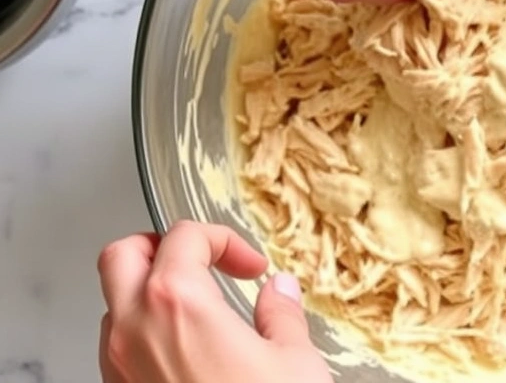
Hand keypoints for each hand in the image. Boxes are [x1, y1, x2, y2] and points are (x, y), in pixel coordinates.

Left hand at [96, 221, 330, 382]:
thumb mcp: (294, 360)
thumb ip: (283, 314)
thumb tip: (280, 292)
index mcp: (179, 302)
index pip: (184, 237)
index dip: (223, 240)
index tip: (251, 266)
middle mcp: (136, 328)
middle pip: (124, 255)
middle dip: (164, 248)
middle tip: (203, 263)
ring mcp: (119, 365)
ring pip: (114, 302)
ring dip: (152, 293)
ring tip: (200, 310)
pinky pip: (117, 347)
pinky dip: (146, 333)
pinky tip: (188, 351)